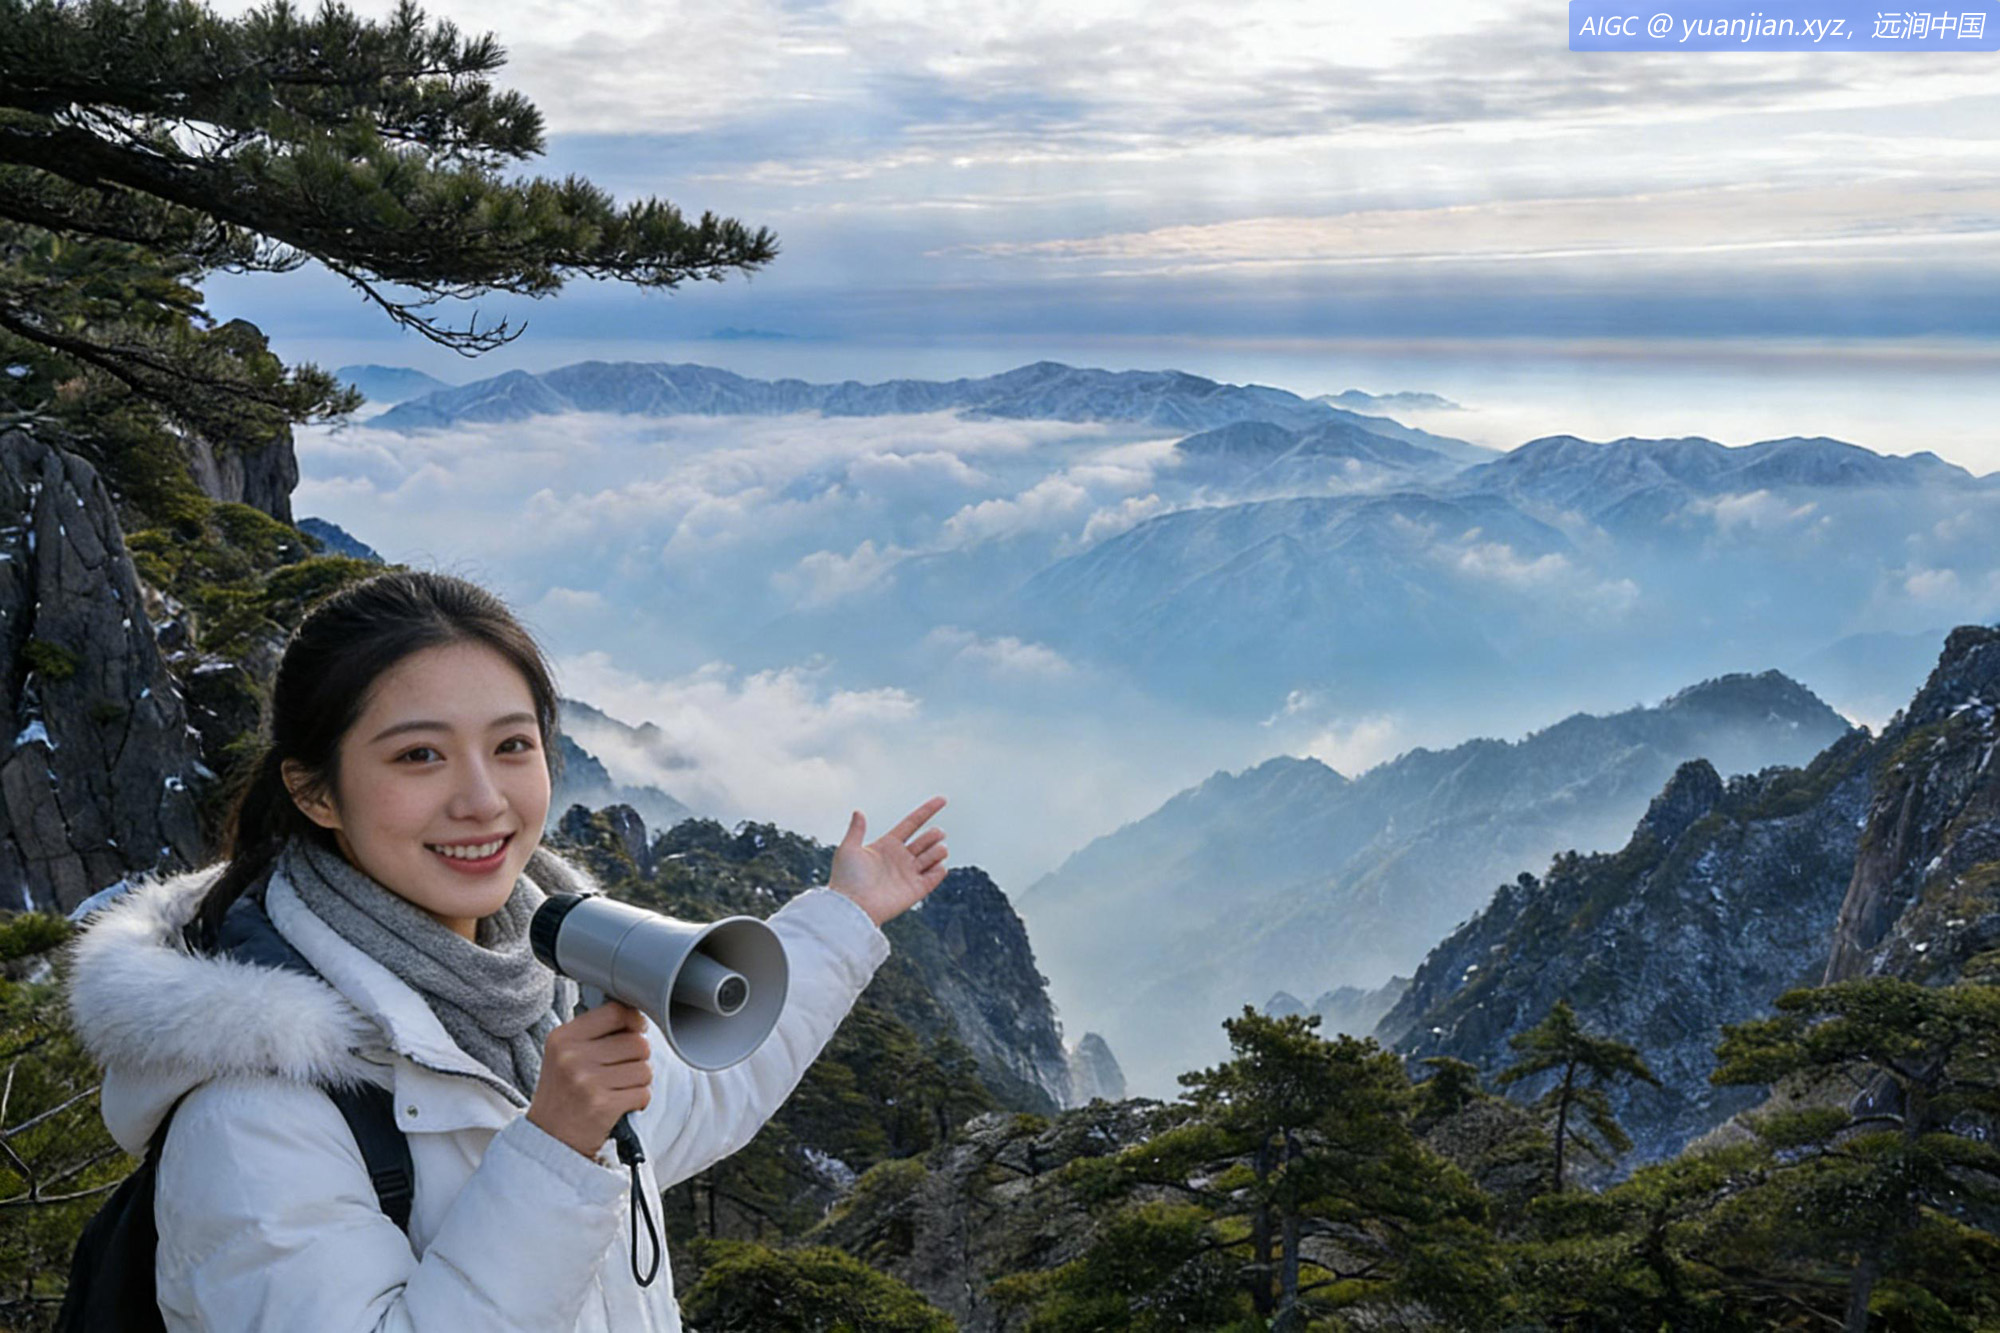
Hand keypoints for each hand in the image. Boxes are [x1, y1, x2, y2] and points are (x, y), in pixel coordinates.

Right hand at [525, 1000, 652, 1158]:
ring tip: (618, 1090)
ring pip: (645, 1069)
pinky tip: (620, 1105)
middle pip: (637, 1042)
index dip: (634, 1021)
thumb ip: (595, 1034)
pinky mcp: (602, 1105)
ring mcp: (587, 1081)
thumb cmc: (563, 1095)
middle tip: (621, 1072)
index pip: (615, 1012)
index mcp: (563, 1038)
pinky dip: (638, 1101)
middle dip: (638, 1058)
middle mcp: (572, 1056)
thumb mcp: (564, 1056)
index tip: (636, 1031)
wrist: (548, 1140)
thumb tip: (637, 1017)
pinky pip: (643, 1093)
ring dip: (639, 1082)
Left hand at [829, 796, 949, 927]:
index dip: (927, 811)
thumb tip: (858, 812)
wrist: (852, 907)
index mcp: (887, 845)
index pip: (912, 823)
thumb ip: (856, 830)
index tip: (943, 800)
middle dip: (934, 835)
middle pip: (927, 839)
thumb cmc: (846, 879)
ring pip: (935, 855)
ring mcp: (909, 873)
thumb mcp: (848, 849)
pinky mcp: (916, 890)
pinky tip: (936, 867)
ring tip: (934, 852)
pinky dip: (940, 869)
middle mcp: (901, 857)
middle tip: (936, 835)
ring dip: (938, 850)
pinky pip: (935, 876)